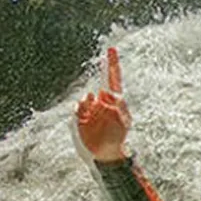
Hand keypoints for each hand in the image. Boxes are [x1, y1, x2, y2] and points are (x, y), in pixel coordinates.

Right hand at [76, 48, 129, 162]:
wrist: (105, 151)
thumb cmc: (117, 136)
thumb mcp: (123, 123)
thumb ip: (117, 110)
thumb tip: (104, 98)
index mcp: (114, 99)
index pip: (113, 77)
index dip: (112, 63)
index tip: (111, 48)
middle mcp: (101, 100)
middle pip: (99, 89)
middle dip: (101, 98)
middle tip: (105, 107)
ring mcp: (89, 107)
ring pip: (87, 98)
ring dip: (92, 107)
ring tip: (97, 120)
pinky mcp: (79, 115)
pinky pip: (78, 108)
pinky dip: (82, 111)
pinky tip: (85, 119)